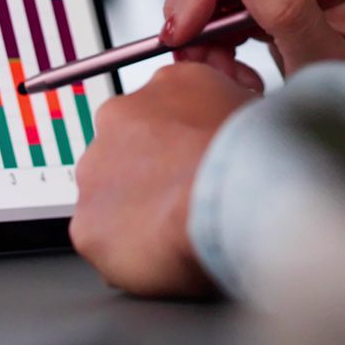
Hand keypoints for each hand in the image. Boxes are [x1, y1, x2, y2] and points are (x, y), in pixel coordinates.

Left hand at [70, 61, 261, 296]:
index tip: (195, 164)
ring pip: (110, 195)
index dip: (182, 145)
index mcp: (165, 86)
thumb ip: (231, 108)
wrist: (234, 196)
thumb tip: (231, 120)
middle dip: (153, 177)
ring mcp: (96, 169)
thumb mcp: (257, 107)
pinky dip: (127, 253)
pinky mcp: (87, 222)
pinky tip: (159, 257)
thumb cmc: (254, 158)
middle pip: (129, 150)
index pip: (164, 111)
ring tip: (176, 232)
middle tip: (186, 201)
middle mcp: (119, 117)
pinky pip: (103, 241)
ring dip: (137, 213)